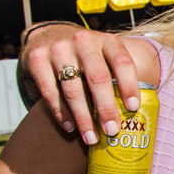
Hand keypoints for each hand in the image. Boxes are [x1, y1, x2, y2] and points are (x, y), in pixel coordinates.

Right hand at [22, 27, 139, 143]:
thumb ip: (116, 75)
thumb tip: (136, 114)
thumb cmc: (85, 55)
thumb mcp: (103, 54)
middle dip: (106, 108)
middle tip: (112, 131)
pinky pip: (50, 92)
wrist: (47, 35)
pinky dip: (61, 112)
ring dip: (83, 117)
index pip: (122, 61)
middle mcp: (83, 41)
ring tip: (91, 138)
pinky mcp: (37, 59)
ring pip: (73, 89)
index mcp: (106, 40)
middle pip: (97, 78)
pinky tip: (70, 127)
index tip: (133, 108)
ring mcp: (58, 49)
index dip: (129, 85)